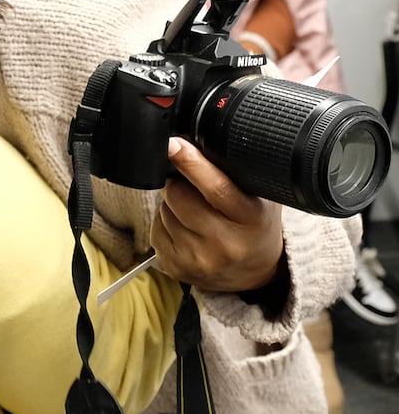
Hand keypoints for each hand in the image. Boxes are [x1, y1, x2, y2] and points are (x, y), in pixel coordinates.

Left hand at [150, 138, 283, 293]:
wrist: (256, 274)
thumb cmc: (254, 225)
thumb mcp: (258, 195)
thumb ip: (232, 170)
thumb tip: (192, 139)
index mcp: (250, 219)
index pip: (216, 187)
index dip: (190, 162)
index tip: (173, 143)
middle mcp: (226, 244)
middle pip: (178, 194)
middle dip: (178, 182)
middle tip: (193, 187)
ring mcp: (200, 259)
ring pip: (164, 209)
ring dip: (172, 204)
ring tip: (196, 212)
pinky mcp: (177, 268)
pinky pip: (155, 230)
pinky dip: (165, 223)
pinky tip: (186, 230)